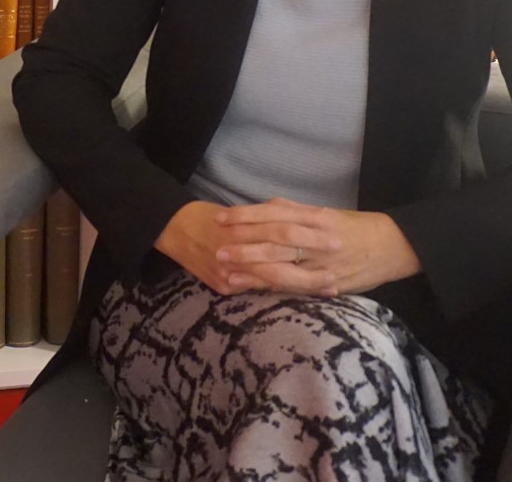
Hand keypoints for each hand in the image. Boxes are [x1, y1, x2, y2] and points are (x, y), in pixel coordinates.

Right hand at [155, 201, 339, 296]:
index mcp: (242, 227)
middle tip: (339, 272)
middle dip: (313, 267)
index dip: (310, 240)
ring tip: (331, 287)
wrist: (171, 228)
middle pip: (282, 261)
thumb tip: (301, 226)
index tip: (337, 243)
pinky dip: (280, 293)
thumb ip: (264, 221)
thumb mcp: (238, 214)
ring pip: (274, 281)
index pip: (283, 234)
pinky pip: (257, 291)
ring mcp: (228, 272)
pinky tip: (302, 297)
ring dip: (304, 285)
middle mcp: (235, 251)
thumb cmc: (208, 217)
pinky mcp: (223, 287)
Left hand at [213, 198, 421, 296]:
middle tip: (217, 245)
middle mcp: (319, 237)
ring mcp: (325, 261)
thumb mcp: (327, 213)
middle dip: (245, 242)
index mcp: (317, 216)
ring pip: (285, 263)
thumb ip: (296, 211)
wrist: (396, 247)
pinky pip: (299, 284)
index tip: (221, 218)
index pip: (275, 213)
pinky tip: (254, 287)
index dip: (246, 215)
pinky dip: (275, 286)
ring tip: (228, 269)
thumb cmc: (357, 228)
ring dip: (254, 266)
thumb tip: (266, 205)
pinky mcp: (331, 282)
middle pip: (276, 237)